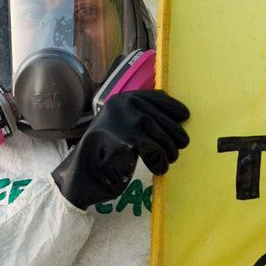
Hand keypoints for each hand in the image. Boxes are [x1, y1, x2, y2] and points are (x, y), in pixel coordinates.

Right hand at [51, 90, 190, 209]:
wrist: (81, 168)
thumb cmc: (101, 148)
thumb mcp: (117, 123)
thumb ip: (137, 115)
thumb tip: (173, 120)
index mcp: (123, 98)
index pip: (157, 96)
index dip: (173, 107)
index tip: (184, 116)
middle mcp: (126, 104)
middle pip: (163, 119)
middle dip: (175, 134)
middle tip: (180, 146)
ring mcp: (129, 120)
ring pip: (163, 135)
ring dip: (170, 150)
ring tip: (170, 159)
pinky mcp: (131, 139)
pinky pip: (157, 150)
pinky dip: (161, 161)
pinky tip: (159, 168)